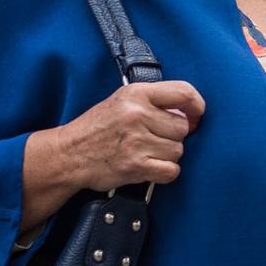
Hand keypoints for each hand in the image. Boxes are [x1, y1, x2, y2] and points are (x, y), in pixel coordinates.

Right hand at [56, 80, 205, 191]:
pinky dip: (164, 172)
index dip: (197, 106)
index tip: (196, 115)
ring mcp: (137, 141)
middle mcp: (137, 114)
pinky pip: (171, 170)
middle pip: (183, 128)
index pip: (184, 92)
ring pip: (178, 150)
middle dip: (173, 136)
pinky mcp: (136, 165)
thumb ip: (154, 101)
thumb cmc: (97, 128)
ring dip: (166, 155)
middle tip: (154, 139)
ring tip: (146, 152)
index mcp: (136, 93)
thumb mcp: (122, 100)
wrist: (68, 154)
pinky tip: (150, 166)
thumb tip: (189, 114)